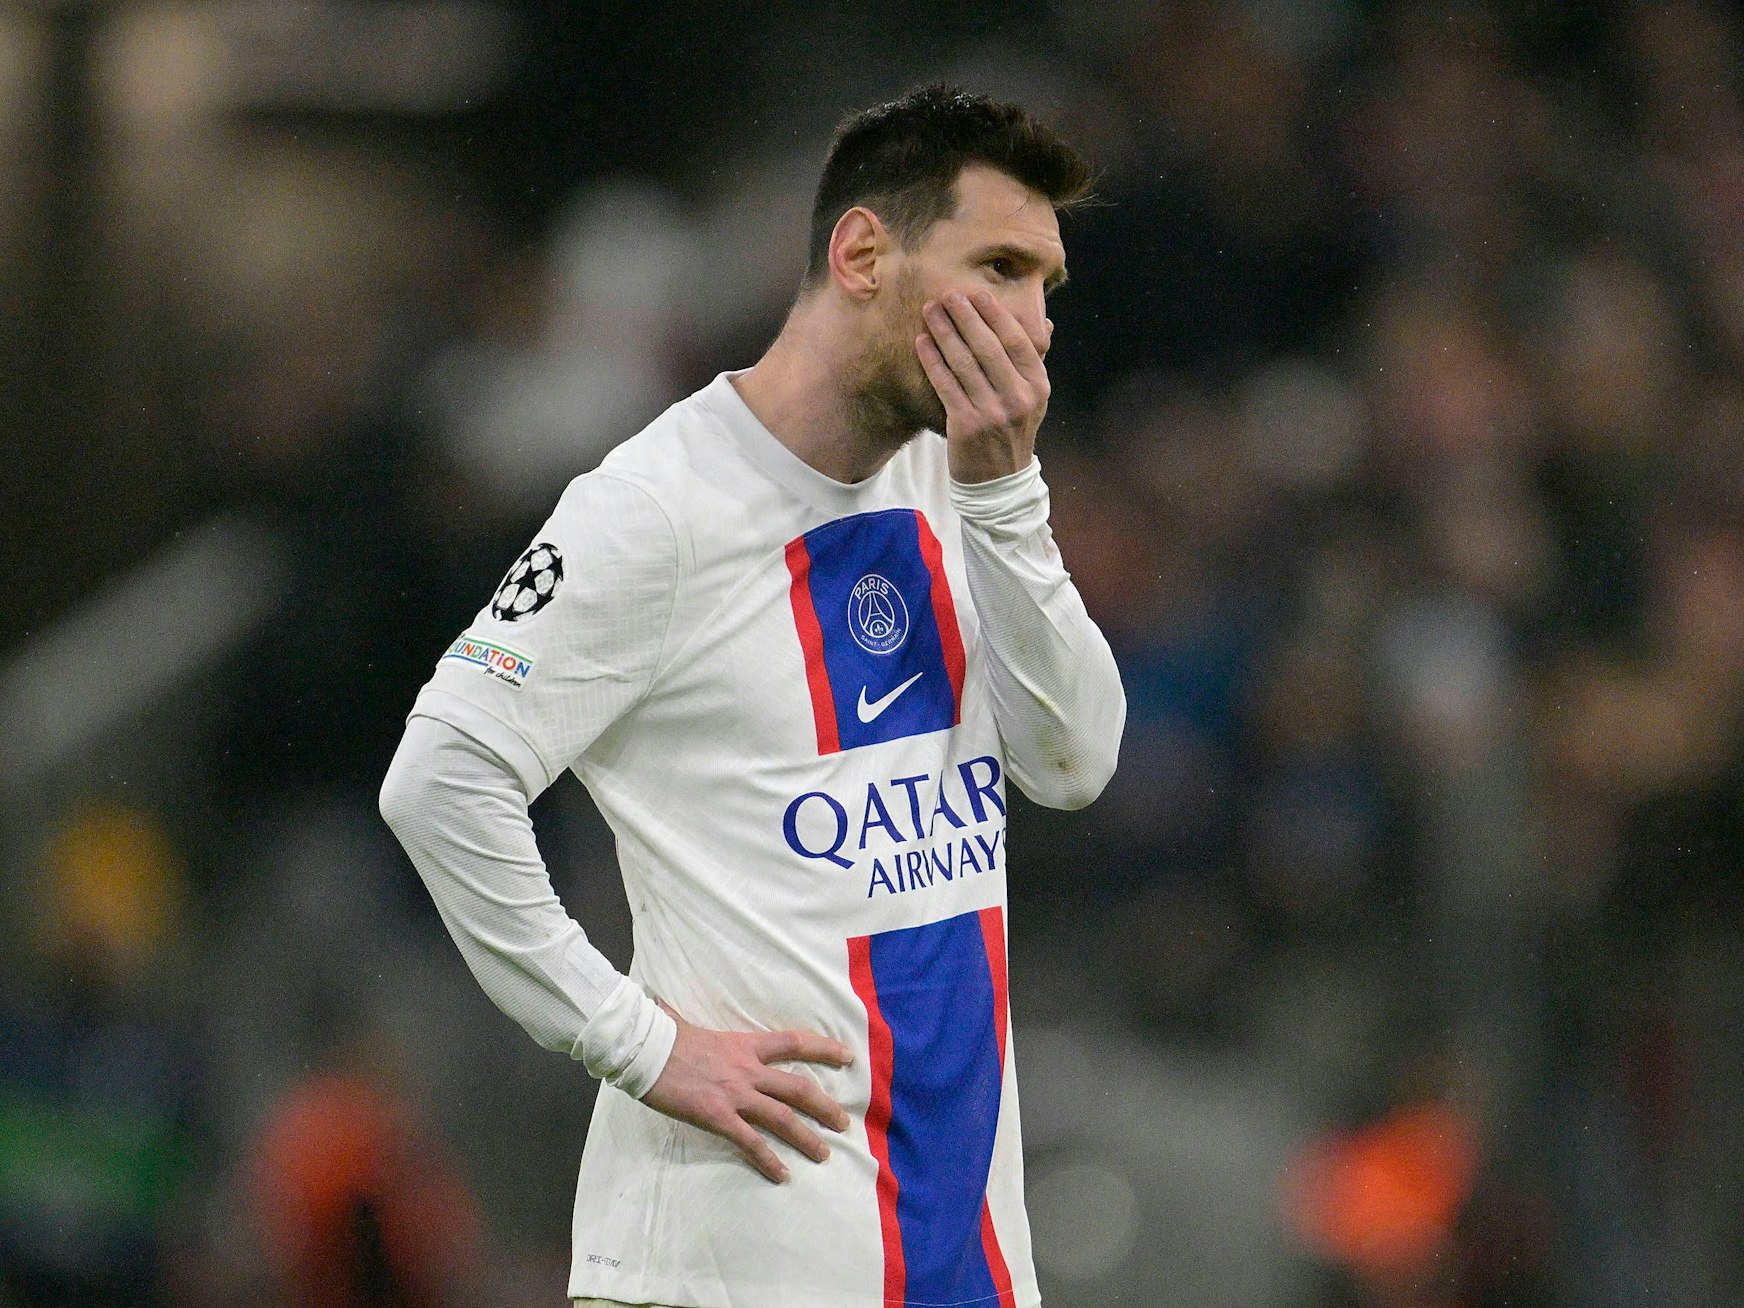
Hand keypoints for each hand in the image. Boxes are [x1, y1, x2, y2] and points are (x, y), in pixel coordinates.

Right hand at [640, 1001, 853, 1182]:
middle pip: (799, 1088)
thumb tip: (662, 1001)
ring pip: (783, 1118)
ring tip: (824, 1154)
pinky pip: (751, 1142)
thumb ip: (686, 1017)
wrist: (645, 1051)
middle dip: (825, 1106)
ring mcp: (736, 1094)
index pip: (795, 1043)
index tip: (848, 1056)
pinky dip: (768, 1160)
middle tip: (844, 1123)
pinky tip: (782, 1175)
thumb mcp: (688, 1022)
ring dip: (807, 1138)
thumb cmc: (664, 1035)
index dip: (824, 1049)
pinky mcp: (719, 1117)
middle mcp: (749, 1069)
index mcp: (746, 1044)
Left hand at [916, 288, 1051, 483]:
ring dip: (945, 332)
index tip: (977, 294)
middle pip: (988, 348)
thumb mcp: (1033, 399)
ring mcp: (992, 412)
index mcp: (1037, 386)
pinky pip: (945, 385)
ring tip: (930, 311)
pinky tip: (922, 343)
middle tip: (947, 295)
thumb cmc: (1012, 432)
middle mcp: (1018, 398)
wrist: (998, 481)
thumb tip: (1045, 322)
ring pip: (964, 363)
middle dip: (966, 317)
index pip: (1017, 342)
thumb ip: (1033, 362)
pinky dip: (932, 361)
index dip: (996, 315)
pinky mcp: (966, 425)